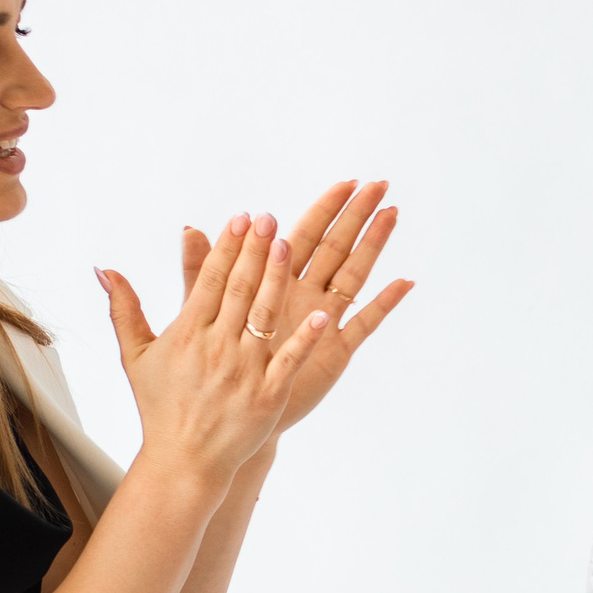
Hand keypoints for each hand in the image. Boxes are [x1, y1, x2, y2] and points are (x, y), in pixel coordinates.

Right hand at [99, 213, 332, 488]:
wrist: (184, 460)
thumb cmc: (160, 405)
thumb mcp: (134, 356)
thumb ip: (123, 308)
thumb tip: (103, 268)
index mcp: (187, 334)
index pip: (208, 281)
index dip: (226, 248)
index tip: (241, 218)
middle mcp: (216, 347)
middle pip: (239, 290)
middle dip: (254, 251)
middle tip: (269, 218)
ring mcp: (244, 370)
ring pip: (264, 316)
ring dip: (277, 279)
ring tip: (290, 245)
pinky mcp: (268, 394)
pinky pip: (290, 360)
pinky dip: (305, 338)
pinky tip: (323, 314)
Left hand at [182, 180, 411, 438]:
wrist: (230, 409)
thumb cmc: (217, 362)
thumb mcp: (202, 311)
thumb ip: (199, 269)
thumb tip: (188, 228)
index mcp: (276, 282)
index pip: (305, 234)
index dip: (325, 208)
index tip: (347, 182)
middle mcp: (304, 295)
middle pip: (336, 247)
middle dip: (357, 216)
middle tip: (379, 185)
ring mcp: (323, 321)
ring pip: (354, 275)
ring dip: (373, 246)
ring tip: (392, 215)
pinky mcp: (336, 351)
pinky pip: (365, 322)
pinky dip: (385, 302)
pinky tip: (404, 282)